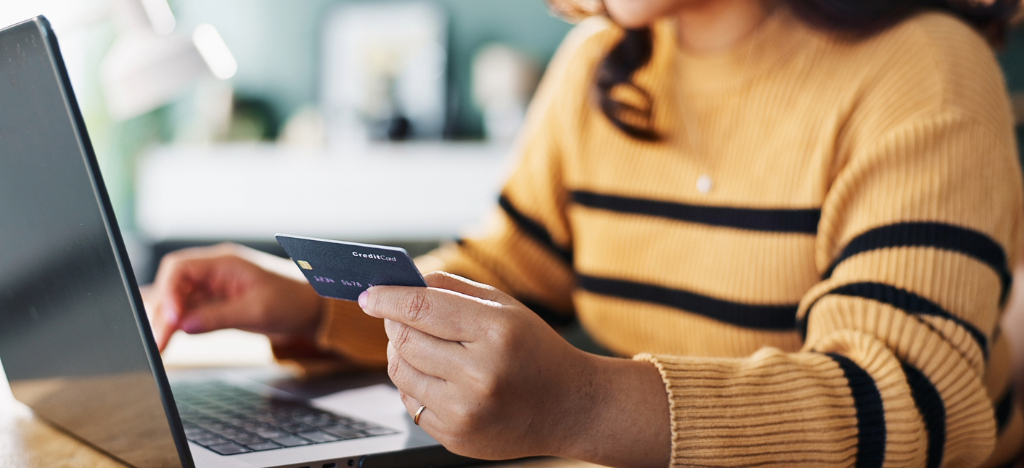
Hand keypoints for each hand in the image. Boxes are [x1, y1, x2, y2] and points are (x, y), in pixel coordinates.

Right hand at [145, 243, 321, 350]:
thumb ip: (219, 317)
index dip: (167, 292)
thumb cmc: (291, 302)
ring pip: (178, 303)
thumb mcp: (257, 311)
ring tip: (161, 349)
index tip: (169, 318)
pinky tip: (171, 341)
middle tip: (159, 343)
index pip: (180, 269)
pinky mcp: (216, 305)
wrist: (310, 310)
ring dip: (167, 323)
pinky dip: (179, 328)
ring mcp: (213, 289)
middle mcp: (214, 272)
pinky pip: (189, 314)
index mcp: (224, 263)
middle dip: (162, 313)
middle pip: (174, 287)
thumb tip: (184, 326)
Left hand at [359, 272, 670, 465]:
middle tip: (396, 316)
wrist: (571, 408)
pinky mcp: (456, 437)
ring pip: (401, 373)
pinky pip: (410, 403)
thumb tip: (402, 282)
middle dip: (393, 324)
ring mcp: (466, 411)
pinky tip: (438, 377)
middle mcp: (479, 374)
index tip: (368, 294)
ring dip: (400, 354)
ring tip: (420, 346)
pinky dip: (414, 384)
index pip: (422, 307)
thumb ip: (452, 289)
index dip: (388, 297)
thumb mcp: (505, 308)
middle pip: (405, 340)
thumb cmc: (536, 350)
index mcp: (495, 332)